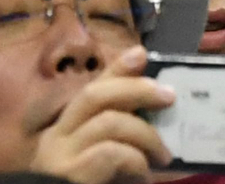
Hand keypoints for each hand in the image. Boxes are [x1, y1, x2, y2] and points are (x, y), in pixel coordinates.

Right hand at [27, 46, 173, 183]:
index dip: (115, 70)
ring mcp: (60, 158)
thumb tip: (161, 134)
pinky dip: (135, 159)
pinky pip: (110, 152)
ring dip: (145, 134)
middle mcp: (55, 141)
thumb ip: (124, 152)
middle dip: (136, 88)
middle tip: (169, 96)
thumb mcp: (107, 173)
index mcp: (60, 136)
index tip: (141, 54)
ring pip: (107, 121)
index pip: (88, 91)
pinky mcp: (71, 176)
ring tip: (163, 156)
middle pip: (95, 94)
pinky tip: (143, 176)